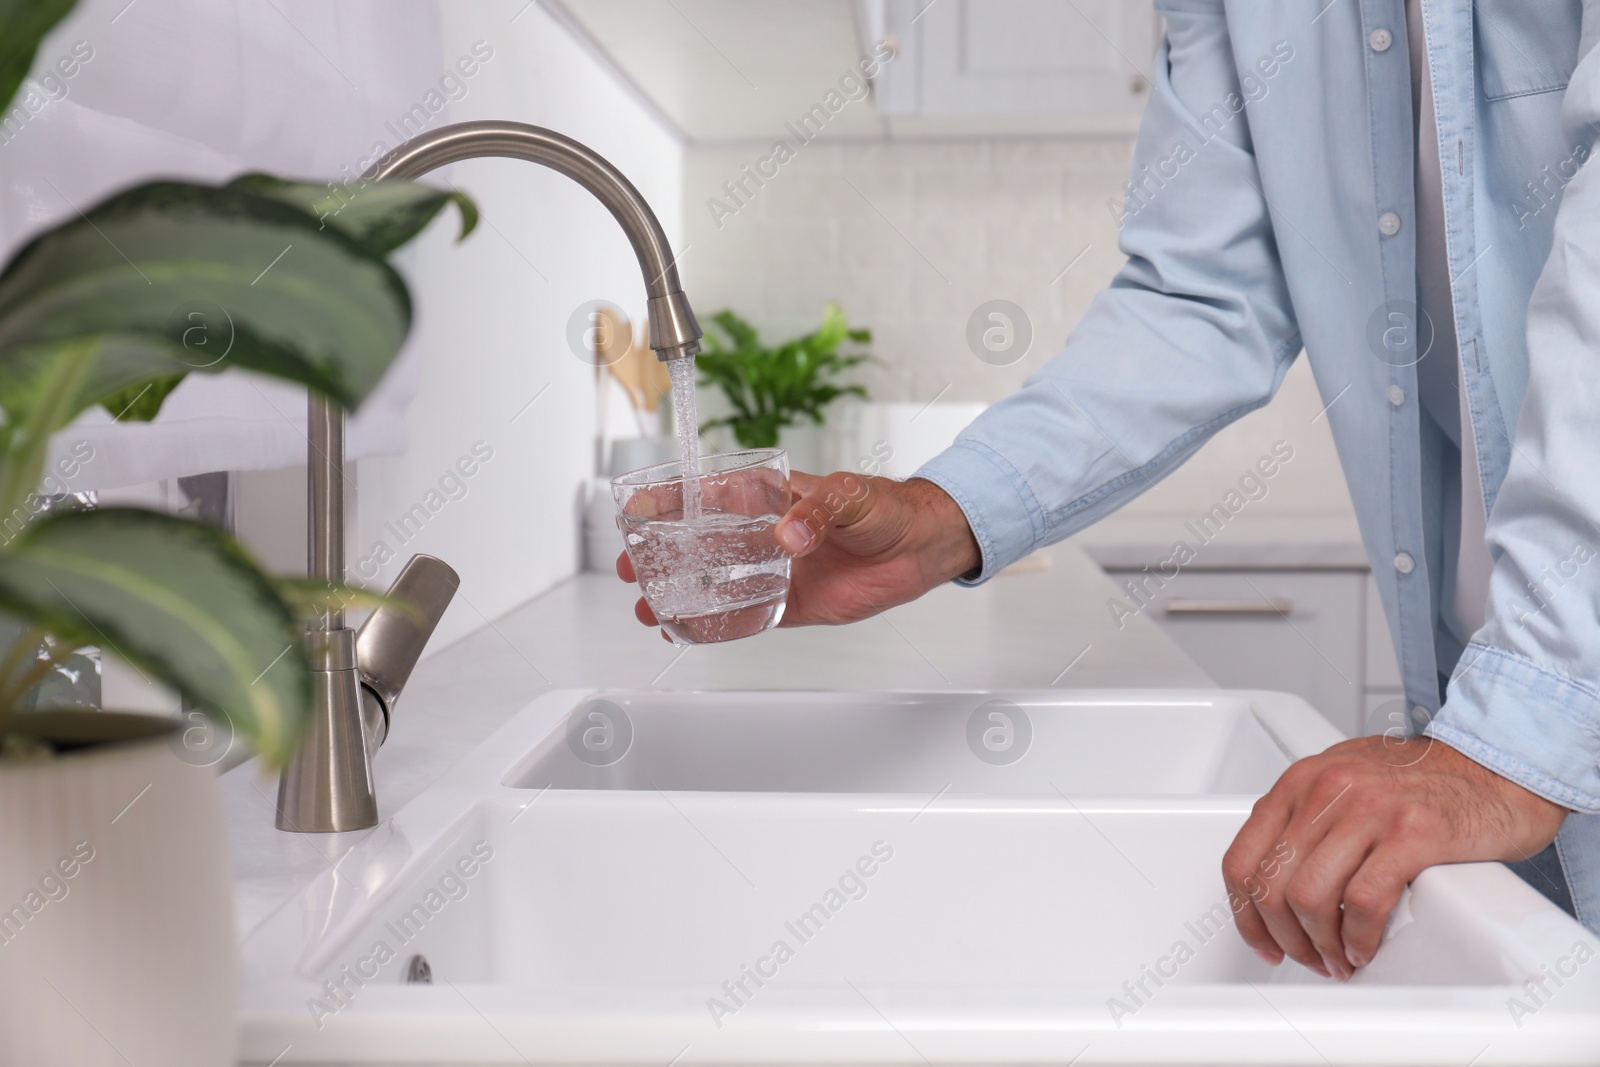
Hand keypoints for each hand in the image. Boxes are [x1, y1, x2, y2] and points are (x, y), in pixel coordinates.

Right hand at [617, 471, 980, 632]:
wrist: (919, 546)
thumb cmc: (884, 507)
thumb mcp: (850, 497)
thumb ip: (817, 512)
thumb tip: (790, 536)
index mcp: (769, 496)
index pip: (707, 495)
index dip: (668, 501)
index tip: (636, 510)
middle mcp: (763, 533)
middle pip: (698, 542)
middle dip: (660, 554)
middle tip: (632, 568)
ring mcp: (774, 569)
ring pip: (715, 582)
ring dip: (679, 594)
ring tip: (647, 607)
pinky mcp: (791, 603)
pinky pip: (747, 616)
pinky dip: (717, 626)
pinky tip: (687, 632)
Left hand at [1222, 734, 1566, 979]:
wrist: (1494, 767)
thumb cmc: (1423, 780)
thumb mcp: (1343, 780)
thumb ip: (1304, 818)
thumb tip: (1273, 878)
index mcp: (1300, 781)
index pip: (1242, 859)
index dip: (1246, 915)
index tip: (1261, 941)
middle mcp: (1326, 790)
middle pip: (1272, 886)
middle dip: (1286, 938)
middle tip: (1308, 958)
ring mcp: (1368, 809)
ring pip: (1310, 898)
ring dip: (1321, 945)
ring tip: (1338, 959)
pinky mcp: (1412, 834)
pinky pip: (1363, 902)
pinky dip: (1357, 938)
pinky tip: (1364, 948)